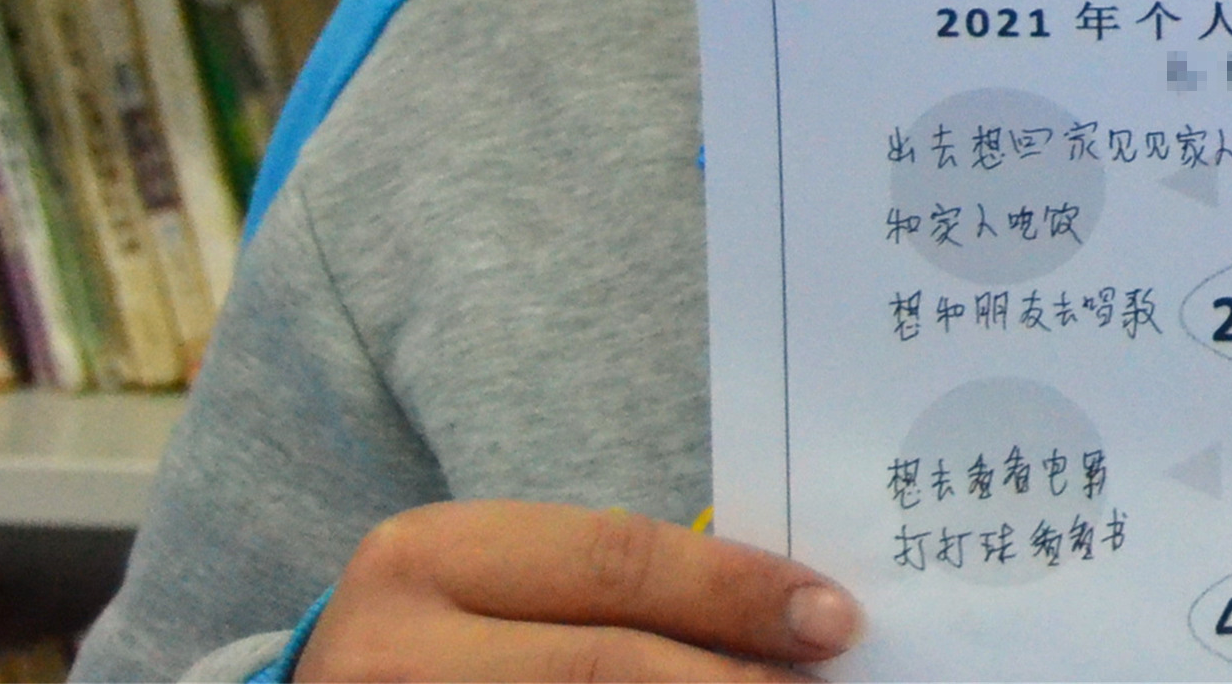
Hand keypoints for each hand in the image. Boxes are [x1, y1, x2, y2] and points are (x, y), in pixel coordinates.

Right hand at [295, 500, 863, 680]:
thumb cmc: (449, 644)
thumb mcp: (503, 591)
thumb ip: (614, 592)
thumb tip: (787, 616)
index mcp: (428, 558)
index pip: (616, 561)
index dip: (737, 590)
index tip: (837, 618)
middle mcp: (394, 651)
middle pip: (609, 666)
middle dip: (737, 679)